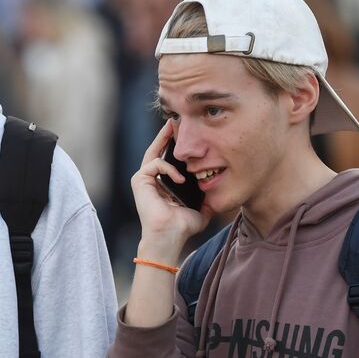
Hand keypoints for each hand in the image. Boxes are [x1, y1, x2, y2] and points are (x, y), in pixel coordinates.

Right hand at [130, 121, 211, 253]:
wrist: (170, 236)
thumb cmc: (182, 227)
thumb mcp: (201, 209)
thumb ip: (207, 199)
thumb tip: (219, 193)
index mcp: (164, 184)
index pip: (168, 159)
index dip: (175, 145)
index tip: (187, 133)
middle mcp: (151, 180)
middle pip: (157, 150)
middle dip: (166, 135)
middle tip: (175, 121)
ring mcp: (143, 179)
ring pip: (153, 152)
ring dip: (164, 140)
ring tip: (175, 130)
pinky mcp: (139, 180)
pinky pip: (154, 164)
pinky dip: (169, 168)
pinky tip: (181, 179)